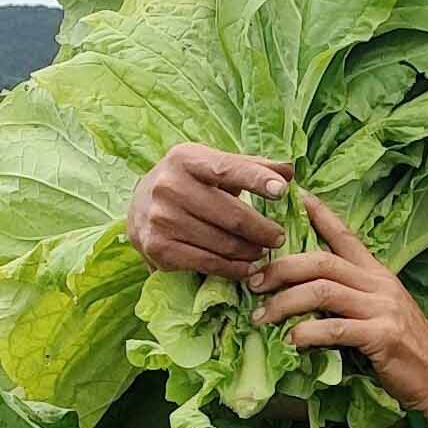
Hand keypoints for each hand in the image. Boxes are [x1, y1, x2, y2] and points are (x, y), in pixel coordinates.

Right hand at [127, 144, 291, 280]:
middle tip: (278, 237)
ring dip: (250, 252)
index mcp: (186, 159)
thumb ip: (250, 166)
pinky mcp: (158, 247)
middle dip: (262, 230)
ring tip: (263, 253)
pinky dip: (233, 269)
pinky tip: (247, 268)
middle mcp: (170, 186)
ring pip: (222, 243)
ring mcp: (162, 219)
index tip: (282, 190)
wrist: (139, 206)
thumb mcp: (212, 165)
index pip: (228, 169)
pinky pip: (207, 263)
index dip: (257, 179)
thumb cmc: (188, 182)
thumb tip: (289, 169)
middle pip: (231, 215)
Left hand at [251, 196, 427, 410]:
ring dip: (284, 302)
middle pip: (321, 260)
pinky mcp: (381, 336)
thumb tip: (307, 296)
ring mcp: (382, 308)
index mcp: (377, 274)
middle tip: (254, 282)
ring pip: (322, 290)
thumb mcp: (379, 312)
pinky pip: (336, 328)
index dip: (319, 214)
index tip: (295, 197)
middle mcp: (379, 283)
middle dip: (281, 268)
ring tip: (262, 316)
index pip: (345, 235)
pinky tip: (292, 340)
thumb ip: (350, 298)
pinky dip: (308, 332)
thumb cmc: (404, 350)